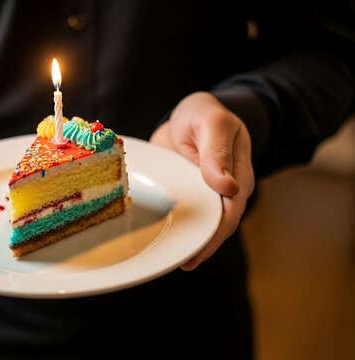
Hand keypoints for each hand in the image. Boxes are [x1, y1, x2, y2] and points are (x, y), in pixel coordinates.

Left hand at [150, 92, 254, 270]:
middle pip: (216, 226)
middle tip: (180, 263)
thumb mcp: (212, 123)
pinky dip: (172, 228)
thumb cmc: (205, 114)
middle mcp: (222, 192)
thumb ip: (217, 151)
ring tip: (168, 261)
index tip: (197, 251)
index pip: (230, 212)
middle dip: (201, 247)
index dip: (216, 234)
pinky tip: (157, 241)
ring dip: (186, 242)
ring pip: (198, 225)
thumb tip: (227, 187)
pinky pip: (181, 216)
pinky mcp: (184, 195)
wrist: (188, 113)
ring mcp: (203, 196)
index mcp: (237, 177)